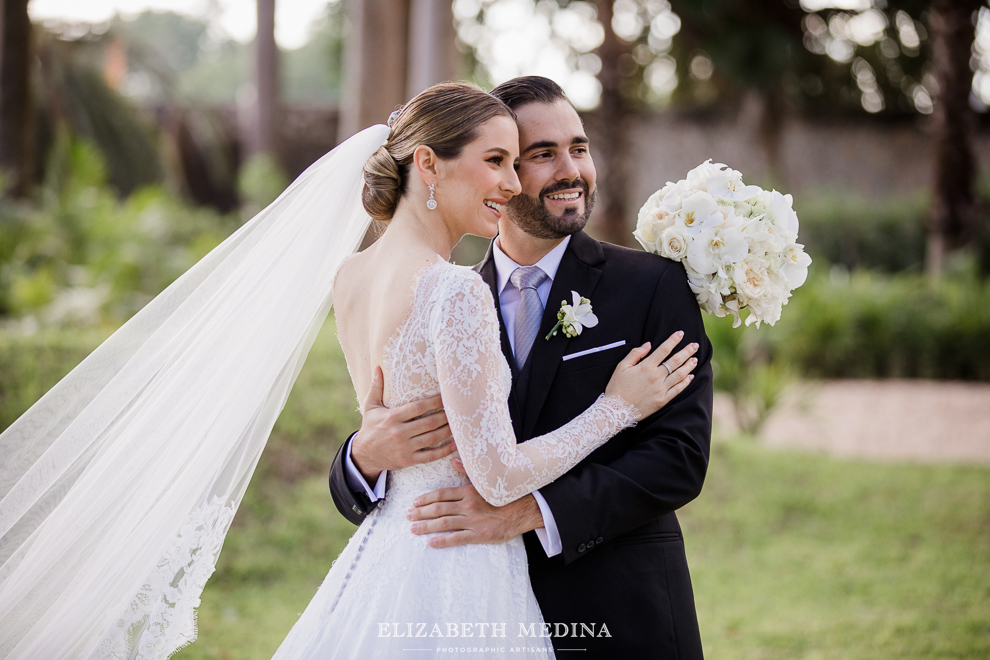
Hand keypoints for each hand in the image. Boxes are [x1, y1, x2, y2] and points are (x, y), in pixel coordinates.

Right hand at [351, 366, 454, 481]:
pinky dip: (444, 451)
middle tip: (457, 409)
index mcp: (392, 417)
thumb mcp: (370, 406)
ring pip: (432, 438)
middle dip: (445, 416)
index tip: (445, 396)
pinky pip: (430, 456)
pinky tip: (454, 444)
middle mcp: (399, 433)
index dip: (434, 402)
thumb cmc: (370, 427)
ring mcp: (404, 448)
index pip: (417, 407)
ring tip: (459, 423)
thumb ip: (376, 387)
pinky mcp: (408, 460)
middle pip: (428, 422)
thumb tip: (378, 367)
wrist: (364, 455)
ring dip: (447, 431)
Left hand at [407, 479, 543, 547]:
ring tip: (413, 528)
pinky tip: (431, 543)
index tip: (414, 502)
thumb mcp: (486, 480)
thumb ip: (467, 471)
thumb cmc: (504, 494)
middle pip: (439, 509)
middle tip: (408, 516)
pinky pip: (457, 538)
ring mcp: (473, 520)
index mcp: (469, 491)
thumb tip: (452, 459)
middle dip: (421, 513)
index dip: (426, 498)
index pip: (442, 494)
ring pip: (444, 523)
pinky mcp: (479, 534)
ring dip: (426, 526)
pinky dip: (443, 541)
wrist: (524, 509)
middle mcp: (468, 505)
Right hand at [604, 331, 698, 420]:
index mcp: (646, 367)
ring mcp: (661, 389)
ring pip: (679, 375)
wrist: (616, 410)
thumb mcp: (621, 367)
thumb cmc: (617, 387)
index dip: (673, 340)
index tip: (681, 333)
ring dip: (688, 366)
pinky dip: (685, 382)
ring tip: (695, 359)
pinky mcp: (663, 400)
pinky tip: (690, 377)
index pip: (663, 350)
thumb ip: (635, 354)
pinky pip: (677, 390)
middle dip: (687, 351)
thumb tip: (648, 344)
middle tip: (695, 345)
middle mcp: (656, 377)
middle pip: (675, 361)